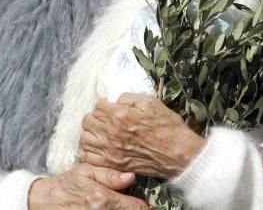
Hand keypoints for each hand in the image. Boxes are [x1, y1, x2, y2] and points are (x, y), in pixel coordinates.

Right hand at [28, 163, 147, 208]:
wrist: (45, 201)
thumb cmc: (67, 184)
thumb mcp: (87, 171)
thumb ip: (111, 175)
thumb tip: (132, 176)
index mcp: (103, 198)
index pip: (137, 208)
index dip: (145, 205)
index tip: (147, 203)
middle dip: (135, 209)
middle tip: (133, 203)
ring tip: (120, 205)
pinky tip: (109, 209)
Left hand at [79, 93, 205, 178]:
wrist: (178, 153)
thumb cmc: (167, 127)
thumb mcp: (150, 102)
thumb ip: (129, 97)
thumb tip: (115, 100)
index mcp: (120, 116)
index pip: (98, 106)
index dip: (103, 103)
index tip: (108, 105)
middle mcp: (111, 134)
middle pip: (88, 121)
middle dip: (94, 116)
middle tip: (103, 116)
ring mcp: (111, 152)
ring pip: (85, 139)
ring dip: (89, 132)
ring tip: (98, 130)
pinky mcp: (113, 165)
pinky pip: (89, 158)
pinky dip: (87, 150)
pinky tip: (95, 145)